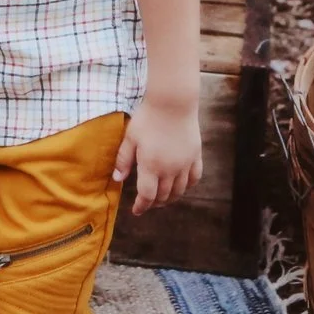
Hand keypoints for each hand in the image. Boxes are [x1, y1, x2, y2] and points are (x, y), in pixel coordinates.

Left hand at [113, 94, 201, 215]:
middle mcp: (170, 169)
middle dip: (154, 202)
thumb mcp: (130, 138)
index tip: (136, 211)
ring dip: (170, 198)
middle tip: (148, 203)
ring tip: (163, 198)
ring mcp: (185, 164)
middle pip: (163, 195)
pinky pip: (195, 178)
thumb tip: (117, 179)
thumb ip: (124, 160)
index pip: (147, 195)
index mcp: (151, 166)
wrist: (173, 102)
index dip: (141, 206)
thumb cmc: (148, 118)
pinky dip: (187, 186)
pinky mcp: (196, 156)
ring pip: (180, 190)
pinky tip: (181, 186)